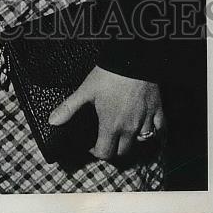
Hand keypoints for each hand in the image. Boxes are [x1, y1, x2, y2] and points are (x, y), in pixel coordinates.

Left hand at [48, 65, 164, 158]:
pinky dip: (154, 132)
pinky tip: (148, 128)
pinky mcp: (157, 111)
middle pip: (123, 151)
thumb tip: (53, 122)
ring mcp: (145, 121)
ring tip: (124, 134)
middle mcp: (130, 128)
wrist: (132, 60)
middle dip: (114, 149)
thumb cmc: (108, 75)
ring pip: (141, 142)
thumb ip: (69, 108)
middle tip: (106, 140)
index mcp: (111, 126)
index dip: (96, 152)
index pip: (105, 152)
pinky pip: (160, 129)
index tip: (92, 145)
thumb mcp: (85, 91)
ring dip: (132, 142)